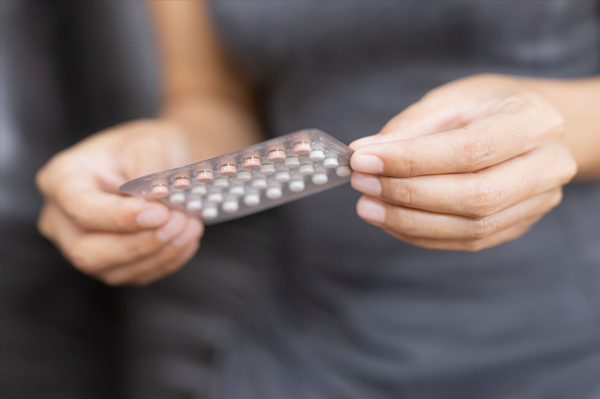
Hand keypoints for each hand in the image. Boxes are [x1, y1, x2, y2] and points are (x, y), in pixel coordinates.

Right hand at [36, 120, 203, 284]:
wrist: (162, 161)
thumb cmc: (147, 148)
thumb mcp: (149, 144)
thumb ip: (149, 172)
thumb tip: (156, 200)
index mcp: (63, 179)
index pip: (80, 208)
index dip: (119, 217)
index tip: (159, 212)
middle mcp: (62, 217)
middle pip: (87, 251)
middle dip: (139, 243)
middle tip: (179, 222)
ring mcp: (82, 245)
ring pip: (111, 270)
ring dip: (158, 254)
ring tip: (190, 227)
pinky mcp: (109, 264)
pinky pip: (134, 276)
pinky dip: (165, 262)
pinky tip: (186, 240)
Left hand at [350, 74, 576, 250]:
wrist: (530, 126)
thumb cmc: (488, 107)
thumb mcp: (452, 99)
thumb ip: (410, 126)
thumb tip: (365, 152)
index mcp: (535, 121)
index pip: (470, 150)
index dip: (412, 160)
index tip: (364, 159)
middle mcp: (547, 166)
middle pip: (475, 196)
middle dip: (408, 194)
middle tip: (362, 183)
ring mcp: (538, 203)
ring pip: (471, 227)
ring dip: (410, 221)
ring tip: (368, 206)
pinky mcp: (520, 225)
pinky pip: (469, 241)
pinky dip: (423, 235)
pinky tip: (390, 221)